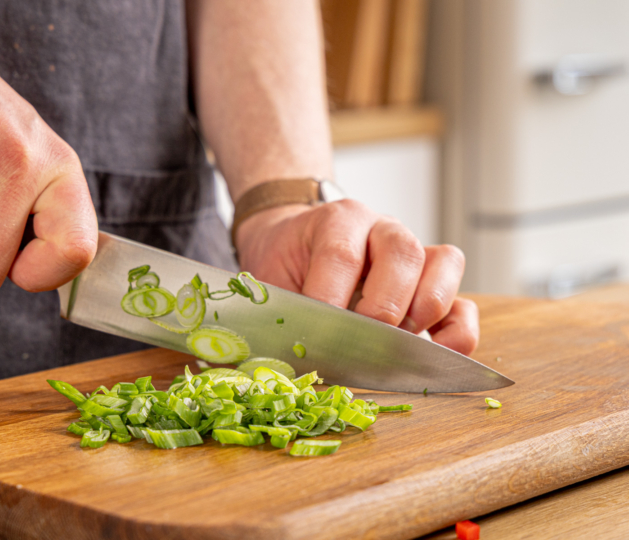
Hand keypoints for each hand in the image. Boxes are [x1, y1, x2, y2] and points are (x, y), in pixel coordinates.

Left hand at [235, 200, 478, 354]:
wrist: (295, 242)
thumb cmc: (284, 266)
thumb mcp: (269, 281)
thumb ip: (274, 314)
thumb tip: (261, 364)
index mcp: (335, 220)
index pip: (340, 254)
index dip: (329, 299)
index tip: (316, 337)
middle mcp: (380, 229)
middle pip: (402, 252)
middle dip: (382, 307)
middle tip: (362, 343)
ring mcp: (415, 252)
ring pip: (442, 264)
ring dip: (425, 310)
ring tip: (399, 344)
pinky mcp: (434, 285)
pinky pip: (463, 303)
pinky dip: (457, 331)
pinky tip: (434, 353)